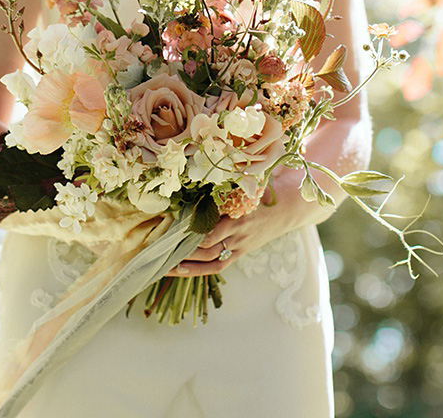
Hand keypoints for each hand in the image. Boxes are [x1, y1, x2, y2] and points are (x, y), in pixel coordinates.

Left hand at [167, 169, 328, 276]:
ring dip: (185, 262)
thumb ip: (224, 184)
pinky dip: (196, 270)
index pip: (210, 227)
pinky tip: (178, 269)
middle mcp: (238, 233)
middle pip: (206, 246)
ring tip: (162, 263)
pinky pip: (216, 266)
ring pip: (209, 259)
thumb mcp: (246, 185)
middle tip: (157, 246)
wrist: (285, 210)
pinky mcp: (238, 254)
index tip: (170, 225)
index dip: (190, 228)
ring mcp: (239, 246)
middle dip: (182, 247)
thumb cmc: (260, 193)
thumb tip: (194, 172)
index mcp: (239, 215)